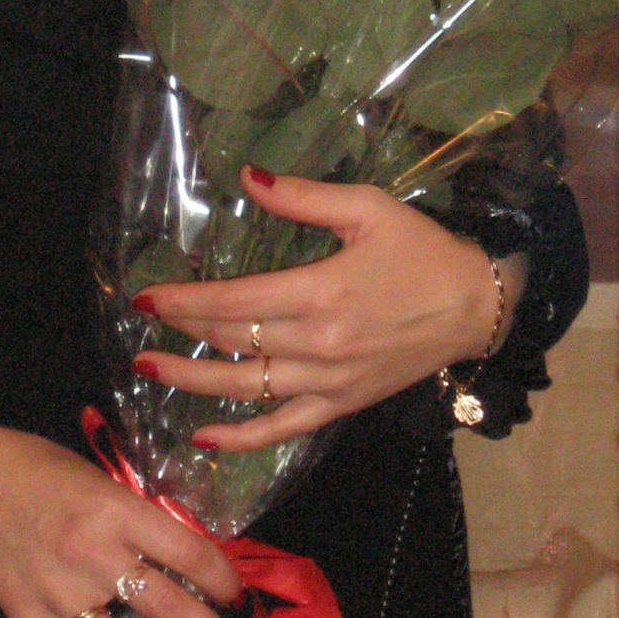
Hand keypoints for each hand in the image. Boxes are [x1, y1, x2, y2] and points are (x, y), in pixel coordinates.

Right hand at [0, 409, 252, 617]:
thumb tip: (175, 551)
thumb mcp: (96, 476)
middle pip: (166, 604)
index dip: (221, 575)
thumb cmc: (32, 463)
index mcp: (115, 511)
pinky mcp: (23, 612)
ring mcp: (57, 590)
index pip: (186, 551)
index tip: (236, 593)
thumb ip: (131, 515)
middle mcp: (93, 555)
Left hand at [131, 168, 524, 452]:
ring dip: (193, 383)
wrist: (476, 307)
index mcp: (321, 292)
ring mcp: (328, 381)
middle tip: (141, 326)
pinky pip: (283, 429)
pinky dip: (242, 439)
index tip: (145, 298)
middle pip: (233, 341)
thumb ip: (303, 196)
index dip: (185, 301)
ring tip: (149, 371)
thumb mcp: (367, 208)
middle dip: (182, 333)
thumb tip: (248, 177)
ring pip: (246, 388)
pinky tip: (203, 439)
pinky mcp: (341, 404)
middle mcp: (318, 344)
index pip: (235, 302)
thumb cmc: (421, 251)